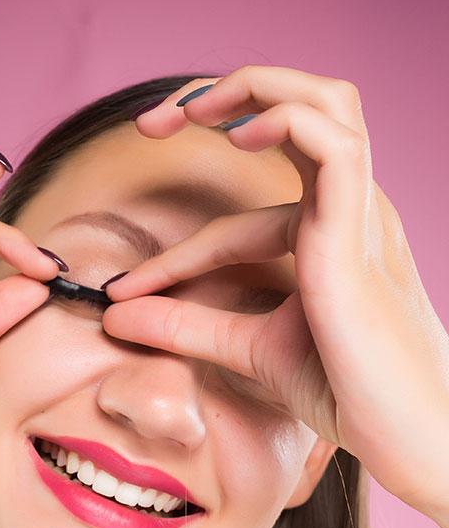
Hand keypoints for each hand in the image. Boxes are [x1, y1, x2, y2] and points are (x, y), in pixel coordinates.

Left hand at [102, 65, 448, 522]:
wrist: (410, 438)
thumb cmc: (349, 391)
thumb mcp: (249, 348)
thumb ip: (186, 326)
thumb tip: (117, 317)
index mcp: (329, 233)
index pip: (239, 219)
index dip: (174, 250)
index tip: (121, 289)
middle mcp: (349, 210)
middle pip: (301, 108)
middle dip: (221, 98)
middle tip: (150, 121)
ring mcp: (361, 215)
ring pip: (325, 104)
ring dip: (251, 89)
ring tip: (187, 111)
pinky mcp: (361, 234)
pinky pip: (335, 147)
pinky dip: (285, 122)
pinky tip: (237, 135)